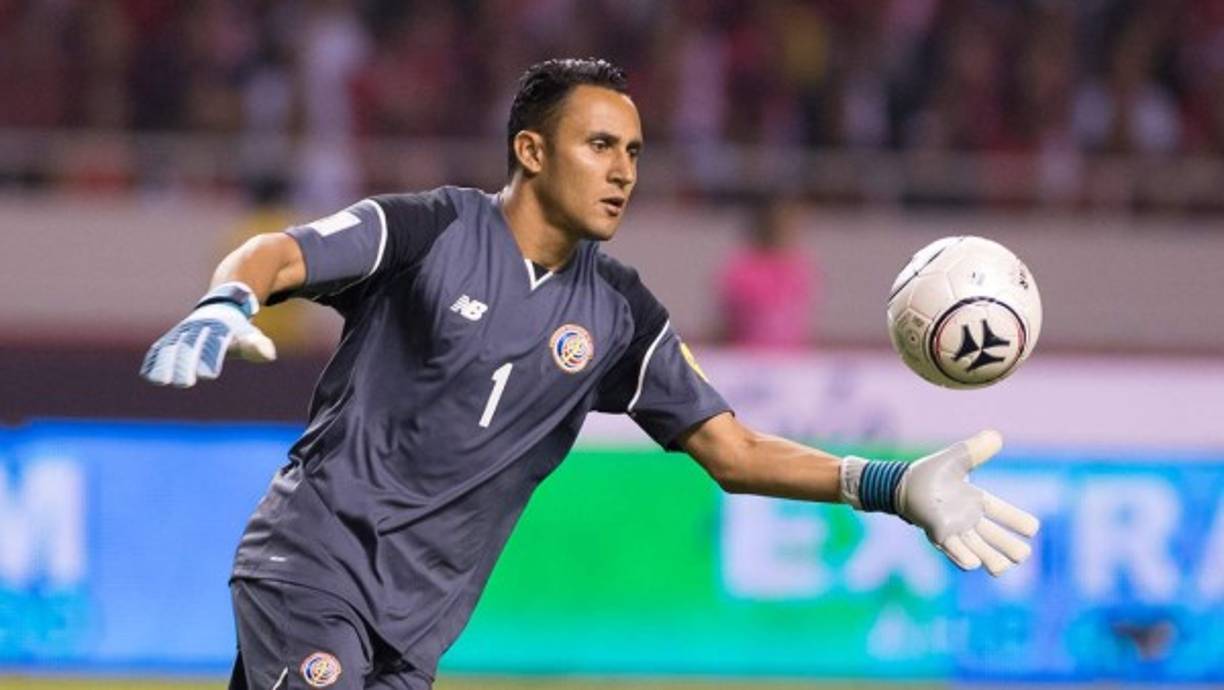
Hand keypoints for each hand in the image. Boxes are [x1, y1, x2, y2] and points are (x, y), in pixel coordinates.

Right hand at [140, 302, 275, 387]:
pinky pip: (161, 347)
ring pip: (171, 346)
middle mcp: (198, 327)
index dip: (211, 357)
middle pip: (189, 346)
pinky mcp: (172, 337)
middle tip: (184, 384)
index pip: (215, 343)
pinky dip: (154, 359)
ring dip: (164, 363)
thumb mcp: (250, 335)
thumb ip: (257, 345)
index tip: (210, 375)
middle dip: (185, 363)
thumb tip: (269, 354)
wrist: (221, 306)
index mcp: (219, 327)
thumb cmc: (238, 329)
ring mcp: (183, 331)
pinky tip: (148, 375)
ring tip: (160, 382)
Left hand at [896, 430, 1038, 575]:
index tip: (1033, 528)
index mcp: (977, 502)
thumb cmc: (931, 473)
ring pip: (977, 549)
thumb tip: (996, 436)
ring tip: (1002, 567)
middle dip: (1008, 547)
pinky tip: (973, 564)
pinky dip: (962, 556)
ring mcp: (954, 529)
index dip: (1017, 520)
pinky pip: (953, 548)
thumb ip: (976, 450)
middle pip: (994, 537)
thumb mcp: (957, 458)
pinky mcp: (938, 534)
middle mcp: (969, 519)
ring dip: (990, 558)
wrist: (903, 483)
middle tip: (1022, 555)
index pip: (1002, 512)